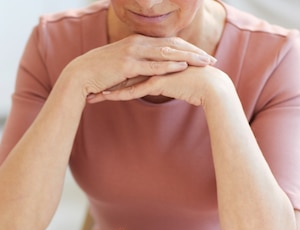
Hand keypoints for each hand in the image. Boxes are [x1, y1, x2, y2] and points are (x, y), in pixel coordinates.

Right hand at [65, 34, 215, 98]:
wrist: (80, 75)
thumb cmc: (99, 73)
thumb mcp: (121, 65)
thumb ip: (136, 65)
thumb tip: (148, 73)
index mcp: (137, 41)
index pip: (168, 42)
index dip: (187, 49)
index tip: (202, 56)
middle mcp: (137, 43)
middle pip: (172, 45)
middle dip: (194, 52)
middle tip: (211, 59)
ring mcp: (132, 52)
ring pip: (166, 53)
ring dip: (188, 58)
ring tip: (205, 63)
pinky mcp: (127, 65)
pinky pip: (152, 65)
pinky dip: (169, 65)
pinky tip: (183, 67)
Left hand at [86, 64, 229, 106]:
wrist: (212, 88)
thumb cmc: (196, 86)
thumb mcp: (174, 83)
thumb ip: (161, 82)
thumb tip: (151, 86)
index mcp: (154, 62)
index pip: (129, 68)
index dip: (113, 76)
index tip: (99, 83)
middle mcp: (152, 63)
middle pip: (122, 72)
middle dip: (105, 81)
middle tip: (88, 88)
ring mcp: (155, 70)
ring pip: (125, 81)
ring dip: (107, 90)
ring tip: (91, 97)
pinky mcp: (158, 81)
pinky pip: (135, 90)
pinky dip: (120, 95)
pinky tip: (107, 98)